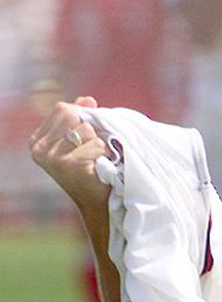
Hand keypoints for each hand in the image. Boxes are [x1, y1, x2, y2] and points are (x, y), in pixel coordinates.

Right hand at [28, 97, 110, 212]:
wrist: (99, 202)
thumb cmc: (92, 168)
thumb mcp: (82, 140)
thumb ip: (82, 118)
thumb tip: (87, 99)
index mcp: (38, 140)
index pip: (63, 108)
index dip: (82, 116)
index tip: (89, 135)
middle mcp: (39, 148)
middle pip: (72, 114)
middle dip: (90, 128)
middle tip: (94, 148)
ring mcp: (51, 157)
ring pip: (85, 129)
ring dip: (98, 141)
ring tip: (97, 158)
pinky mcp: (68, 164)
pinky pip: (96, 144)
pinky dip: (104, 152)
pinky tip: (100, 165)